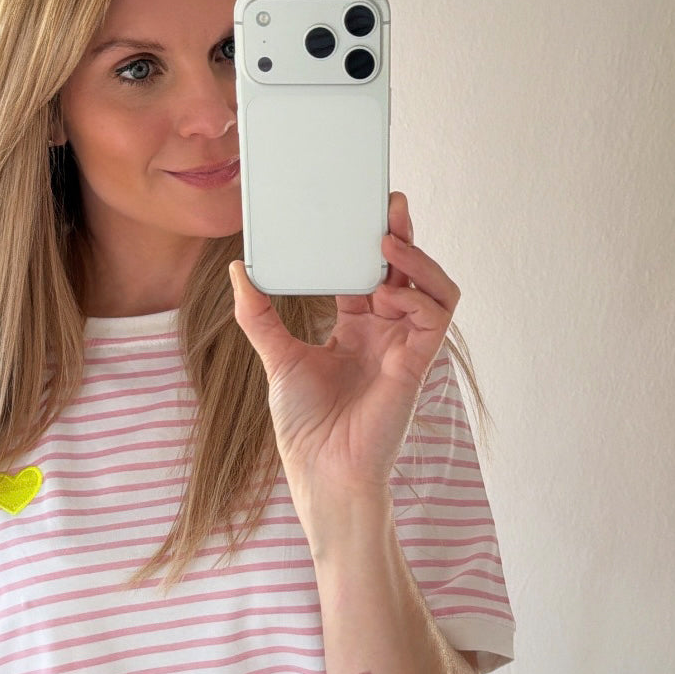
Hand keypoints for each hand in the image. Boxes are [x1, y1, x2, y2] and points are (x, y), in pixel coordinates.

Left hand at [229, 191, 460, 514]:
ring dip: (417, 260)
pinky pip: (435, 317)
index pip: (370, 272)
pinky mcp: (417, 364)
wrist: (323, 472)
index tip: (356, 209)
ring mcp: (404, 347)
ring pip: (433, 288)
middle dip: (401, 234)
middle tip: (388, 201)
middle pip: (405, 271)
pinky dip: (417, 296)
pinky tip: (388, 292)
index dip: (367, 241)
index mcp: (356, 331)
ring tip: (389, 240)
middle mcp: (385, 334)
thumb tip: (239, 269)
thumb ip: (260, 313)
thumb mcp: (276, 357)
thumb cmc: (305, 426)